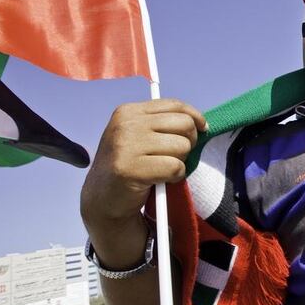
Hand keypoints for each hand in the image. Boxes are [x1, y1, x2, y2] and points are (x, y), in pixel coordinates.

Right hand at [81, 99, 207, 224]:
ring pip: (182, 146)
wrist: (102, 198)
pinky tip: (161, 180)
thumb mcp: (138, 135)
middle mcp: (126, 124)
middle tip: (177, 155)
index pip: (175, 105)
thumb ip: (162, 124)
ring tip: (164, 168)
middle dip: (189, 141)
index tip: (202, 128)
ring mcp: (127, 146)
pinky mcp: (131, 169)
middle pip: (184, 124)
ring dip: (181, 161)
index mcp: (128, 111)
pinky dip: (176, 176)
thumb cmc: (128, 165)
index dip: (195, 117)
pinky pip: (176, 167)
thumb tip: (200, 122)